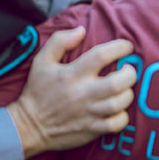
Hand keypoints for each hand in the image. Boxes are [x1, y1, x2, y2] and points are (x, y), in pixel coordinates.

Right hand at [7, 26, 135, 156]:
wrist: (28, 126)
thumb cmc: (37, 91)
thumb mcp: (41, 61)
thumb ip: (60, 41)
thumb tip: (81, 30)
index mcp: (72, 74)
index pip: (101, 55)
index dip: (119, 47)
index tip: (126, 46)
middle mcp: (83, 93)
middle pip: (118, 81)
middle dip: (130, 73)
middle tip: (128, 70)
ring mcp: (88, 113)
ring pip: (119, 103)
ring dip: (128, 94)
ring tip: (124, 88)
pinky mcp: (91, 129)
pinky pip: (116, 124)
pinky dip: (122, 117)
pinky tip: (118, 110)